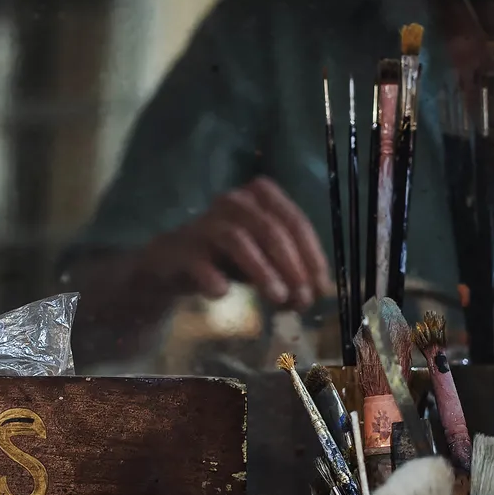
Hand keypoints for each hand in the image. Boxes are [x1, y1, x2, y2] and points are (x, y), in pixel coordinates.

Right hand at [148, 177, 334, 310]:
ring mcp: (205, 225)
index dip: (312, 255)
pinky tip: (222, 293)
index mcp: (259, 197)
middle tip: (302, 298)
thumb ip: (288, 274)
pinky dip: (213, 278)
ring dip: (262, 270)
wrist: (172, 266)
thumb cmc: (226, 259)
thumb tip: (311, 295)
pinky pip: (199, 262)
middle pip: (269, 229)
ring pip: (238, 239)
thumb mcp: (264, 261)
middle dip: (291, 266)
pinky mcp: (181, 249)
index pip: (294, 221)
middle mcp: (233, 202)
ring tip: (277, 298)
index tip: (321, 288)